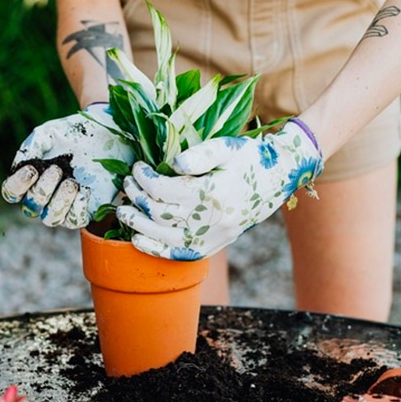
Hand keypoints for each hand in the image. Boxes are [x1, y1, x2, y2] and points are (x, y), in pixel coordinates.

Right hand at [1, 103, 132, 227]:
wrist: (105, 133)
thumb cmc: (73, 133)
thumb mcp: (49, 133)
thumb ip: (31, 146)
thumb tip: (20, 165)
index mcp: (30, 179)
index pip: (12, 193)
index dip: (17, 186)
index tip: (31, 170)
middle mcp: (44, 197)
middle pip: (31, 208)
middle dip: (42, 190)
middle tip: (57, 170)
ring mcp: (65, 206)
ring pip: (51, 219)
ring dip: (59, 202)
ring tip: (72, 183)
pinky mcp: (86, 210)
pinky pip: (76, 221)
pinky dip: (78, 208)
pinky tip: (85, 190)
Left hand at [116, 118, 323, 258]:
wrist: (277, 179)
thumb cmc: (248, 158)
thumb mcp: (226, 147)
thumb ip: (198, 154)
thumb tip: (171, 165)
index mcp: (211, 192)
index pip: (163, 189)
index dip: (144, 178)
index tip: (138, 167)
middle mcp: (211, 219)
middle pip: (159, 213)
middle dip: (136, 198)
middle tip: (126, 184)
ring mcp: (213, 237)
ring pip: (164, 236)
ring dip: (138, 225)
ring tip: (123, 212)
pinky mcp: (214, 245)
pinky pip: (180, 254)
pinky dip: (156, 250)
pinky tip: (138, 241)